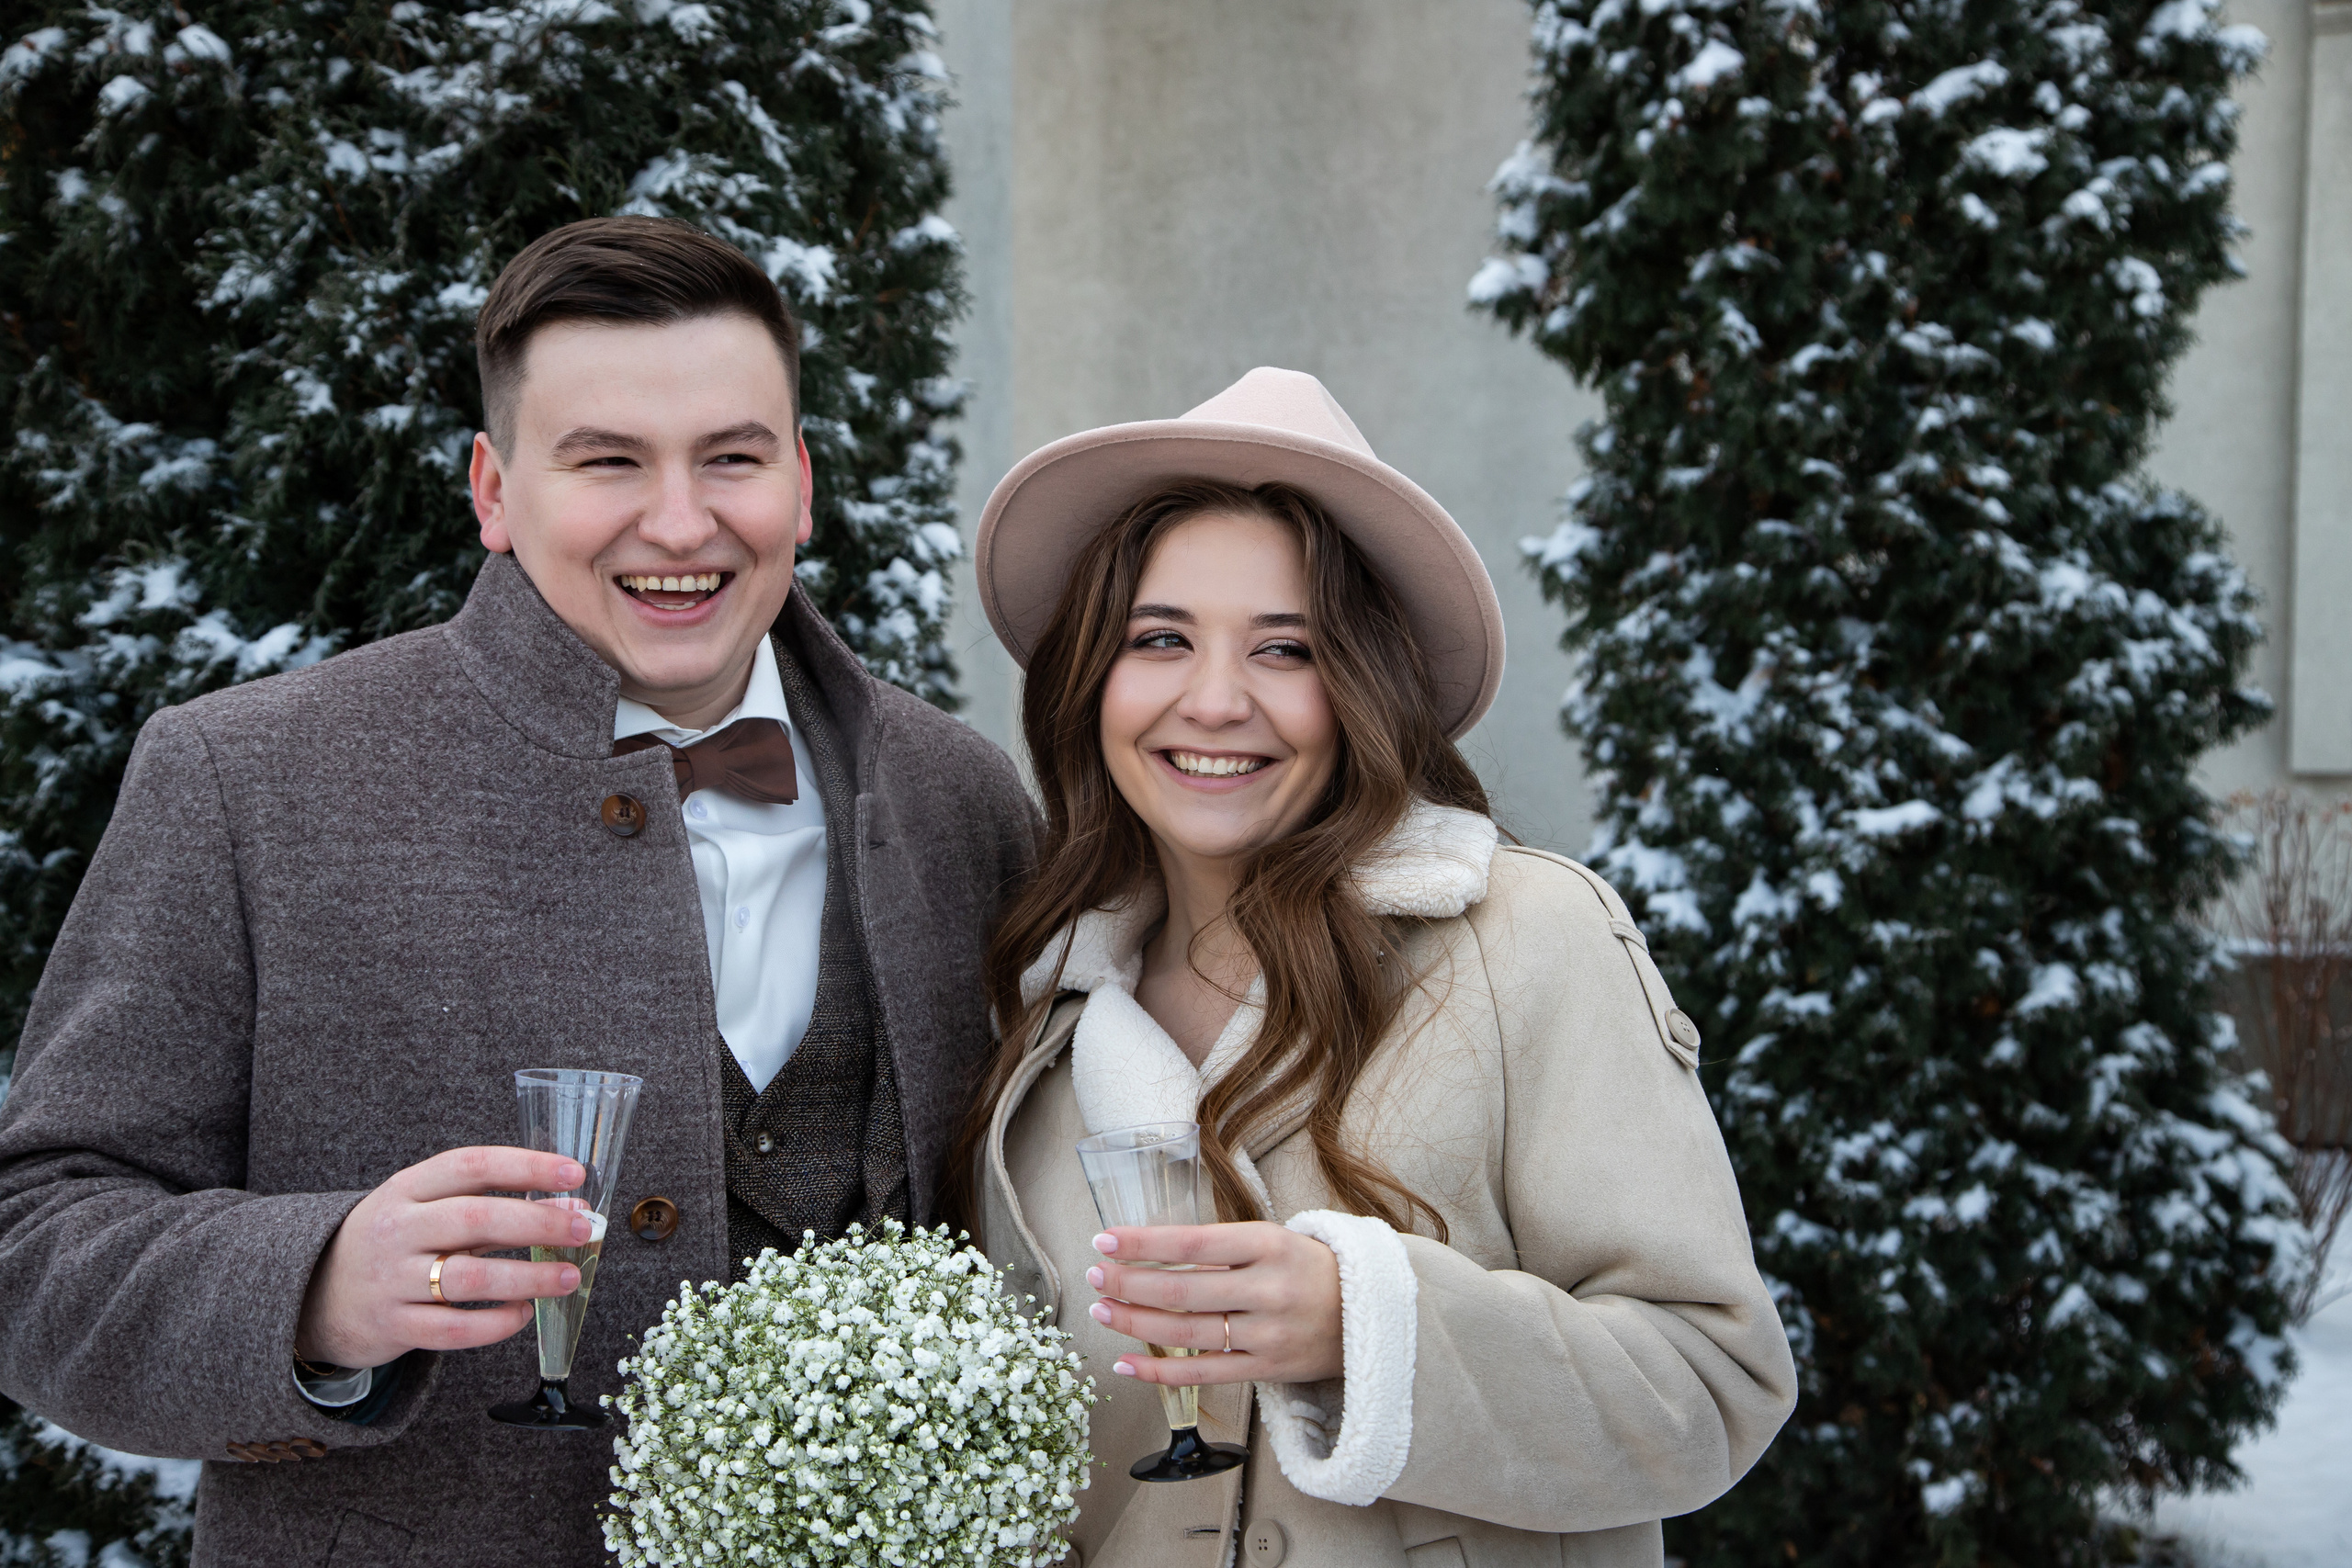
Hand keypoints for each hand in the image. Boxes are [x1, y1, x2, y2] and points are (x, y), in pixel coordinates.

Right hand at [295, 1146, 592, 1369]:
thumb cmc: (393, 1244)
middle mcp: (396, 1229)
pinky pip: (454, 1329)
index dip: (526, 1166)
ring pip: (470, 1277)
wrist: (313, 1296)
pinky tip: (523, 1314)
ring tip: (569, 1277)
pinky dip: (497, 1324)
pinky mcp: (392, 1326)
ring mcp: (390, 1280)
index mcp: (406, 1188)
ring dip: (529, 1277)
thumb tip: (567, 1207)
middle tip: (584, 1228)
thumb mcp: (423, 1210)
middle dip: (538, 1223)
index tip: (573, 1173)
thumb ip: (487, 1206)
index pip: (472, 1165)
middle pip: (476, 1218)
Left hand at [1087, 1222, 1341, 1386]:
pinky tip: (1125, 1363)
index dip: (1142, 1243)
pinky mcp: (1265, 1369)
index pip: (1191, 1243)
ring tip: (1101, 1310)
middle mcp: (1267, 1289)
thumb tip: (1152, 1254)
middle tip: (1094, 1275)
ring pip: (1186, 1333)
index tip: (1104, 1240)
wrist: (1371, 1313)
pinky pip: (1203, 1373)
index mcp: (1268, 1244)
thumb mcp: (1273, 1240)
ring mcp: (1267, 1333)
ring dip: (1135, 1322)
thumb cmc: (1310, 1268)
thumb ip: (1221, 1248)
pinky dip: (1159, 1371)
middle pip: (1181, 1290)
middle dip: (1128, 1283)